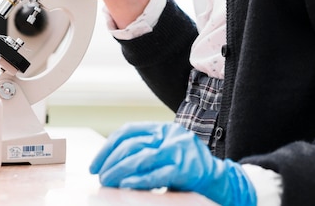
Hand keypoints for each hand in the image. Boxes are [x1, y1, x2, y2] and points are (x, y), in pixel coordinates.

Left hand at [89, 122, 256, 205]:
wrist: (220, 181)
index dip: (108, 147)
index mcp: (164, 129)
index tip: (95, 164)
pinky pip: (157, 174)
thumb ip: (145, 154)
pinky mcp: (186, 169)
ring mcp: (180, 151)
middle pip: (133, 144)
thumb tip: (111, 165)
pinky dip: (139, 180)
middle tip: (100, 176)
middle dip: (111, 161)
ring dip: (119, 171)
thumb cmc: (188, 170)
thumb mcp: (166, 155)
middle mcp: (171, 135)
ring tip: (107, 182)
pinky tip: (126, 185)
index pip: (129, 131)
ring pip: (142, 157)